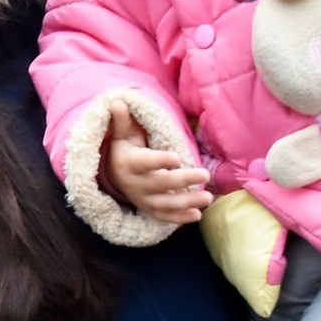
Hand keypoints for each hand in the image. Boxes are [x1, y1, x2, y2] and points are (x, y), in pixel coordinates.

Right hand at [104, 108, 212, 223]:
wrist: (113, 176)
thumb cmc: (123, 149)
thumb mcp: (121, 135)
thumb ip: (122, 120)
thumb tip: (117, 101)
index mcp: (130, 163)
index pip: (146, 162)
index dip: (160, 161)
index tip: (178, 158)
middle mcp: (136, 184)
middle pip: (160, 184)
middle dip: (183, 180)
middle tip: (205, 174)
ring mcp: (143, 199)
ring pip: (165, 204)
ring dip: (187, 202)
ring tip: (207, 198)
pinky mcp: (150, 209)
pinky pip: (165, 216)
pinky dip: (180, 219)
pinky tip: (197, 216)